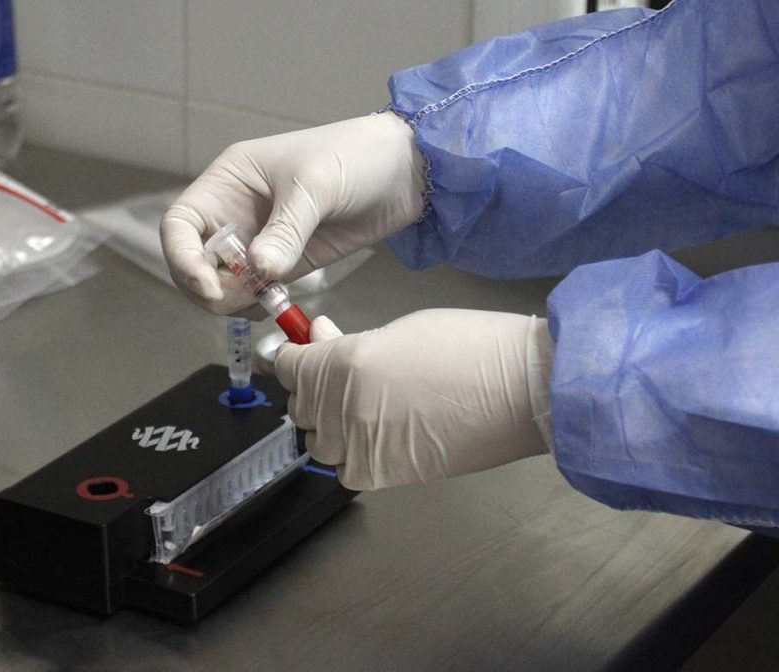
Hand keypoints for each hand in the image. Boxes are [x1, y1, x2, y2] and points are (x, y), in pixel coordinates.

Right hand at [160, 112, 424, 314]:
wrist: (406, 173)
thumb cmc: (356, 156)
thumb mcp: (316, 186)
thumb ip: (286, 231)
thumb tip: (259, 272)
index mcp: (228, 180)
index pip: (180, 223)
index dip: (181, 256)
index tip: (207, 283)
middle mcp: (234, 212)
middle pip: (194, 260)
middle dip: (207, 286)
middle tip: (240, 301)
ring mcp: (258, 240)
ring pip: (221, 283)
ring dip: (232, 301)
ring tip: (264, 300)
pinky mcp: (284, 263)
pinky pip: (253, 292)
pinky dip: (255, 306)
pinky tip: (276, 304)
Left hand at [274, 310, 553, 489]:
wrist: (525, 391)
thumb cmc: (470, 346)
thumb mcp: (399, 329)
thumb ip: (350, 342)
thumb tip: (320, 339)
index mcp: (345, 365)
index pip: (288, 367)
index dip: (289, 356)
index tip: (297, 351)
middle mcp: (342, 410)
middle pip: (300, 406)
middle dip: (312, 388)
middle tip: (339, 372)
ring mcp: (362, 447)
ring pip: (318, 441)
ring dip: (329, 423)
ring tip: (361, 404)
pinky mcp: (384, 476)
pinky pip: (346, 467)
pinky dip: (352, 452)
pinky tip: (375, 433)